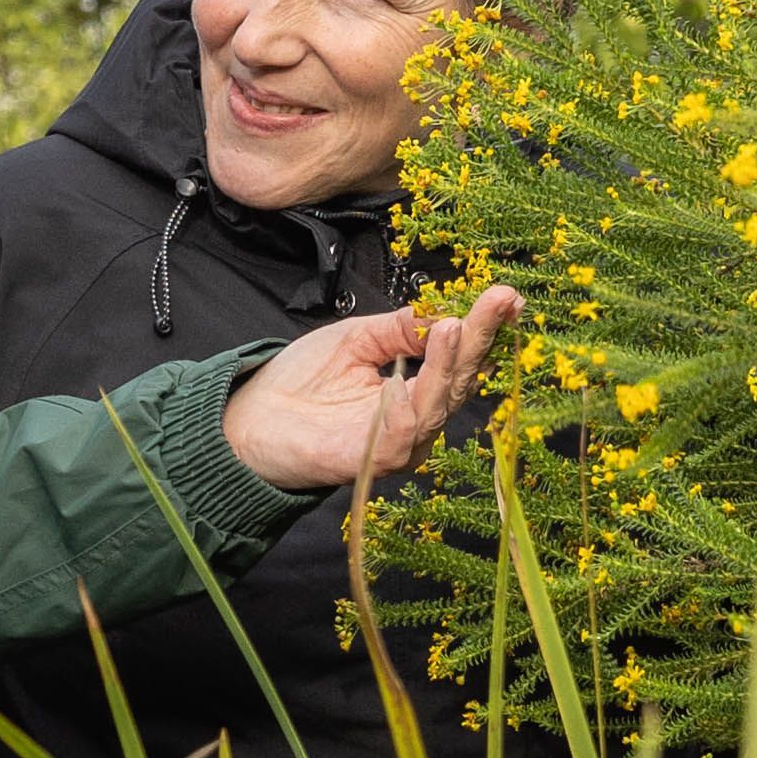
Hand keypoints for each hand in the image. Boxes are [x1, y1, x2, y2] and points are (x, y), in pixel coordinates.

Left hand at [221, 287, 519, 495]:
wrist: (250, 420)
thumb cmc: (300, 382)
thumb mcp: (356, 338)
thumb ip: (399, 329)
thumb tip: (443, 315)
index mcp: (415, 388)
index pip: (458, 356)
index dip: (483, 327)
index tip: (506, 295)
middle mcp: (415, 418)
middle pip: (458, 379)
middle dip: (479, 339)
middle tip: (499, 302)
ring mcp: (397, 443)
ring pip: (436, 406)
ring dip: (447, 367)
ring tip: (454, 328)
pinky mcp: (370, 461)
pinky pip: (398, 438)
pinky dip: (404, 410)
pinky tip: (401, 383)